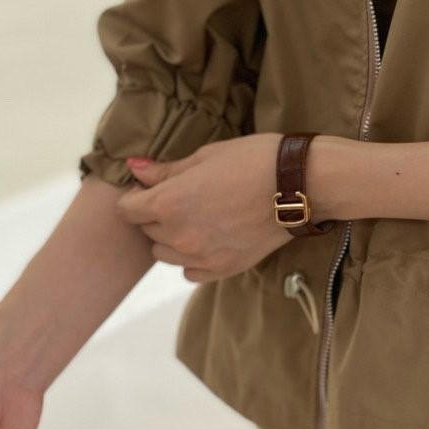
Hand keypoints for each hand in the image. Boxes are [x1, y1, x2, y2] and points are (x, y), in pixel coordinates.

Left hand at [114, 133, 302, 280]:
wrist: (300, 185)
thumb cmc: (254, 160)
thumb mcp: (206, 156)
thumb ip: (166, 170)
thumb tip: (134, 170)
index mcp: (169, 203)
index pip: (127, 209)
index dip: (136, 196)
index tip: (151, 187)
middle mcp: (179, 235)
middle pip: (146, 230)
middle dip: (155, 214)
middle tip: (182, 197)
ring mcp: (201, 256)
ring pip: (165, 254)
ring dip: (171, 237)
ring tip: (196, 218)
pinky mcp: (223, 269)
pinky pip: (190, 271)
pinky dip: (192, 258)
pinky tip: (209, 239)